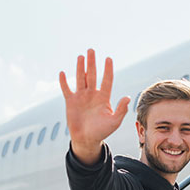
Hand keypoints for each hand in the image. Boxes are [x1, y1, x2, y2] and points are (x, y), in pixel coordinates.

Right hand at [59, 49, 130, 164]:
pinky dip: (64, 82)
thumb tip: (127, 97)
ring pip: (80, 79)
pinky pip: (67, 90)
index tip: (108, 59)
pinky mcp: (71, 102)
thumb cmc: (102, 131)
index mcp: (103, 97)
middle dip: (92, 63)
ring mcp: (81, 97)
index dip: (108, 70)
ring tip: (81, 56)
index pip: (107, 80)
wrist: (87, 140)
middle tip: (91, 50)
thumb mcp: (114, 122)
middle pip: (92, 75)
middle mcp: (92, 94)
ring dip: (80, 68)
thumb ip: (121, 110)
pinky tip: (62, 73)